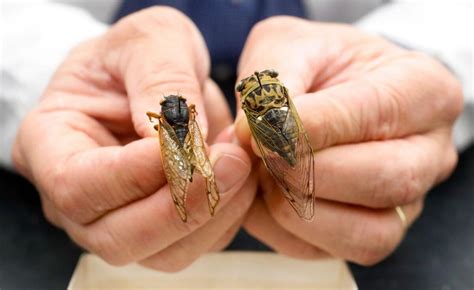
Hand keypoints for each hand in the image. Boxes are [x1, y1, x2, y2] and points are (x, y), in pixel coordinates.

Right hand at [12, 7, 255, 270]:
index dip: (134, 174)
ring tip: (240, 162)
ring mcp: (119, 219)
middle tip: (231, 160)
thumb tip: (180, 140)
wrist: (155, 76)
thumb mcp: (148, 40)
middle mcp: (78, 197)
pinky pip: (196, 244)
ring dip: (213, 213)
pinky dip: (226, 216)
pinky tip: (240, 176)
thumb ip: (160, 79)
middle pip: (117, 236)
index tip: (188, 145)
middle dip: (182, 205)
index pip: (77, 185)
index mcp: (49, 145)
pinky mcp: (162, 228)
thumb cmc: (137, 55)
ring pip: (162, 252)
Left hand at [237, 17, 462, 264]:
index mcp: (423, 91)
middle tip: (261, 155)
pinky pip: (332, 251)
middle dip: (309, 173)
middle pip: (385, 180)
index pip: (376, 114)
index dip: (313, 127)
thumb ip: (274, 82)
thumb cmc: (316, 65)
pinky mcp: (370, 231)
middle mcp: (427, 153)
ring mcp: (404, 201)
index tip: (260, 128)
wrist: (328, 90)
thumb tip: (249, 134)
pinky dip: (286, 230)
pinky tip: (265, 195)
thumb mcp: (291, 46)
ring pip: (367, 233)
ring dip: (299, 208)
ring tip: (265, 174)